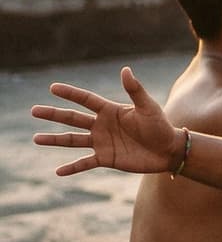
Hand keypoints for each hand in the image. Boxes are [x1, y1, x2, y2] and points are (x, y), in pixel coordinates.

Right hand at [32, 68, 183, 175]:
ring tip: (36, 138)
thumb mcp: (148, 107)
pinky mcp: (106, 158)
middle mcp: (102, 125)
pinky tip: (58, 171)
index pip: (85, 99)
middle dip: (53, 114)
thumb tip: (126, 69)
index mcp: (110, 110)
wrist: (168, 150)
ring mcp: (102, 142)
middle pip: (73, 119)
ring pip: (73, 140)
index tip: (52, 87)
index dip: (70, 93)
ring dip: (55, 139)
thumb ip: (135, 90)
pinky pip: (85, 163)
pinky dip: (72, 167)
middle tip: (34, 110)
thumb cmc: (160, 126)